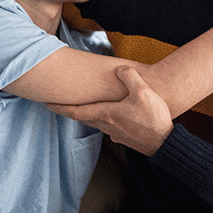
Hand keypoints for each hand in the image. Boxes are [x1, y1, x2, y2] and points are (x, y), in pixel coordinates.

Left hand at [48, 66, 173, 156]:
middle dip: (69, 110)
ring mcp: (115, 133)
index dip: (61, 107)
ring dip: (85, 114)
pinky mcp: (124, 137)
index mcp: (107, 114)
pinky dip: (101, 119)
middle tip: (58, 103)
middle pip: (83, 117)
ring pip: (95, 122)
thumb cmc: (153, 118)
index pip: (77, 111)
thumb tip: (120, 69)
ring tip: (81, 106)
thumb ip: (129, 76)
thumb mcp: (143, 91)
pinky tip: (108, 114)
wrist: (164, 142)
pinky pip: (107, 126)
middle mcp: (107, 125)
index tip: (48, 104)